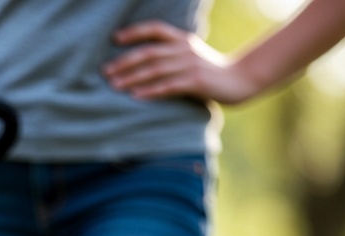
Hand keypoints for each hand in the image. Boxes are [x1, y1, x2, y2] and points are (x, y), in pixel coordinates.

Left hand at [103, 20, 261, 104]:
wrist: (239, 79)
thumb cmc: (208, 71)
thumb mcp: (189, 56)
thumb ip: (169, 55)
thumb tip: (141, 63)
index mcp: (182, 39)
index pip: (155, 29)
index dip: (134, 32)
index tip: (114, 39)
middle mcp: (184, 48)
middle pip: (149, 52)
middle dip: (124, 62)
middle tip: (105, 72)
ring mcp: (190, 65)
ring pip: (155, 70)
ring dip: (132, 78)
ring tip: (114, 86)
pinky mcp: (195, 82)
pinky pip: (168, 86)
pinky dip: (150, 91)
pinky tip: (135, 97)